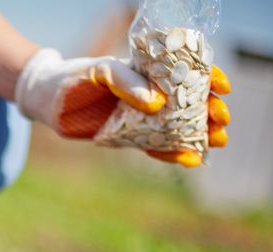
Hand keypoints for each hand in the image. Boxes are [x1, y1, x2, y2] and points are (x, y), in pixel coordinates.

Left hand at [15, 48, 231, 166]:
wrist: (50, 101)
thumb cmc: (76, 78)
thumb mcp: (101, 71)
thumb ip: (127, 82)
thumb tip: (158, 103)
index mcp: (149, 71)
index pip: (187, 72)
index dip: (209, 78)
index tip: (222, 87)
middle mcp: (150, 94)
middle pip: (189, 102)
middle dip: (210, 111)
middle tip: (223, 121)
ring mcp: (141, 117)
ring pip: (177, 126)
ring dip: (199, 134)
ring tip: (217, 142)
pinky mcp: (129, 138)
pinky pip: (155, 147)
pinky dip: (173, 153)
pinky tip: (190, 159)